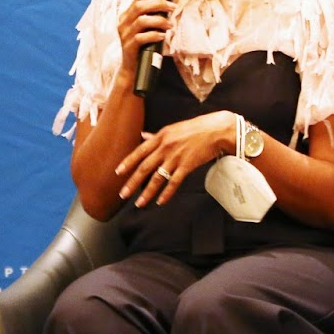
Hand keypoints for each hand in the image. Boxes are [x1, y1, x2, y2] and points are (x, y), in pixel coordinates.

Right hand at [115, 0, 175, 80]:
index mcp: (127, 16)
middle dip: (159, 3)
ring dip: (159, 20)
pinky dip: (154, 35)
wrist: (132, 70)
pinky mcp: (129, 47)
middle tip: (173, 6)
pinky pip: (141, 38)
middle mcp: (123, 23)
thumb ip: (157, 15)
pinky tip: (163, 36)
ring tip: (170, 25)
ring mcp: (125, 35)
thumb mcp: (148, 28)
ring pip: (141, 20)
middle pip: (139, 6)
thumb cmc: (143, 46)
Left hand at [115, 111, 233, 206]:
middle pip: (144, 168)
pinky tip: (160, 202)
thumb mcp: (172, 129)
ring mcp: (176, 157)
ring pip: (157, 178)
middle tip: (122, 195)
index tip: (118, 173)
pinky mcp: (187, 165)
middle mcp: (165, 147)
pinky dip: (166, 193)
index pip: (139, 151)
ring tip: (139, 203)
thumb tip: (142, 136)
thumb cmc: (194, 129)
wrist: (216, 130)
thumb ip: (156, 135)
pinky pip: (174, 182)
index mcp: (160, 137)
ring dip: (147, 193)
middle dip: (132, 183)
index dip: (127, 163)